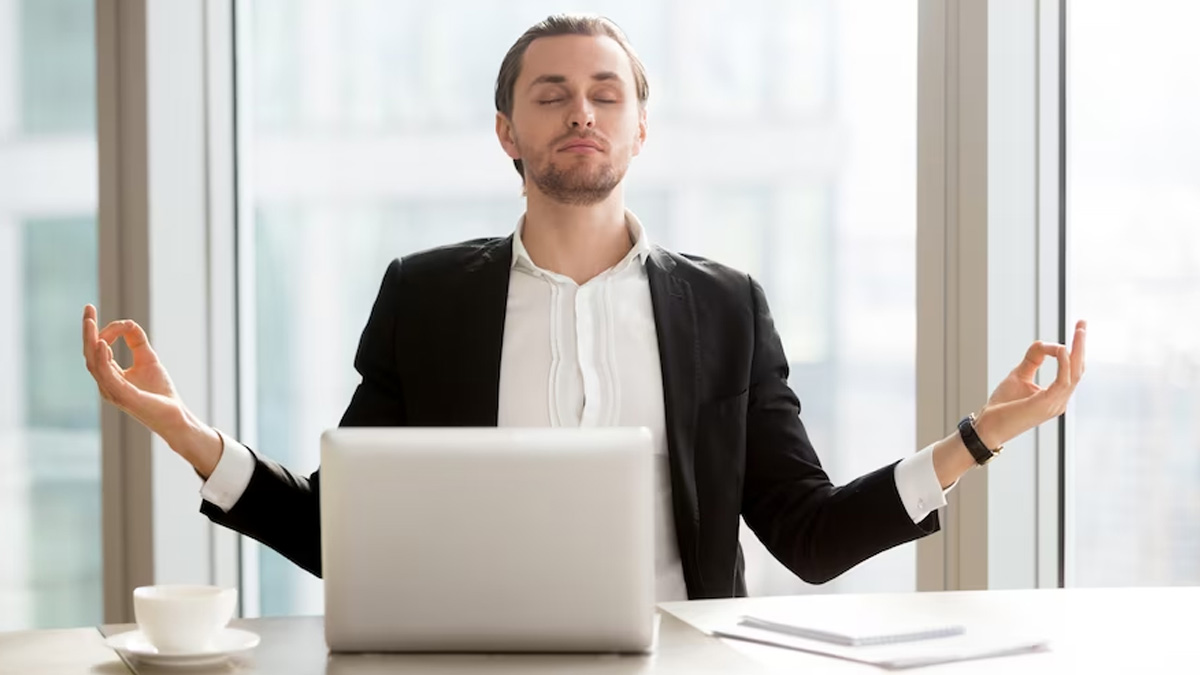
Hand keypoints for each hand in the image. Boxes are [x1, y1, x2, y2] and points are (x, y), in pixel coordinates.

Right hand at [81, 304, 222, 474]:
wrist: (175, 416)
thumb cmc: (159, 392)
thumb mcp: (147, 359)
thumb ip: (136, 341)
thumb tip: (128, 323)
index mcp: (109, 376)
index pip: (96, 351)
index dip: (95, 330)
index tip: (96, 311)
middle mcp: (106, 384)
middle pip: (90, 355)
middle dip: (87, 332)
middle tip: (88, 309)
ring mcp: (113, 392)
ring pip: (94, 364)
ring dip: (91, 341)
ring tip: (90, 322)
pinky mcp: (124, 396)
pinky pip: (108, 375)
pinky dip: (103, 358)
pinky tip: (103, 343)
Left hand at [974, 320, 1087, 448]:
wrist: (987, 427)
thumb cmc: (1002, 405)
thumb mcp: (1019, 375)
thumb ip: (1034, 360)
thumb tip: (1045, 344)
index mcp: (1055, 396)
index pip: (1072, 370)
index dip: (1073, 350)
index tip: (1070, 331)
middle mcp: (1060, 401)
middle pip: (1078, 369)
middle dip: (1081, 345)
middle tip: (1082, 323)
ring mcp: (1055, 404)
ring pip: (1075, 373)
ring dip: (1077, 350)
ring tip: (1079, 330)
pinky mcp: (1046, 405)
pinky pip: (1062, 381)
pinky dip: (1064, 364)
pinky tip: (1063, 349)